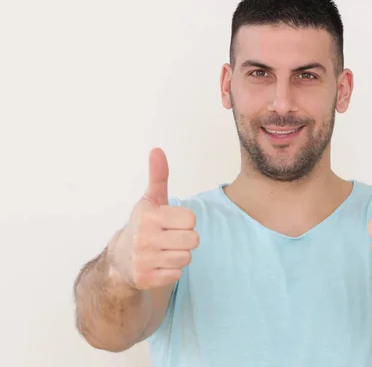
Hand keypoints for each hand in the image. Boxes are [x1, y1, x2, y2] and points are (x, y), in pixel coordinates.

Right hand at [107, 148, 198, 289]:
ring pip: (186, 258)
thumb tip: (157, 150)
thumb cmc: (142, 225)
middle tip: (169, 238)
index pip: (191, 220)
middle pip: (193, 240)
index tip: (171, 223)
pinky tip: (158, 264)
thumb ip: (158, 177)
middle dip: (184, 240)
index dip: (184, 222)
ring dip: (178, 255)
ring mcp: (144, 260)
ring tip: (163, 251)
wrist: (119, 260)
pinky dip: (171, 271)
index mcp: (149, 216)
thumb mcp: (150, 200)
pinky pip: (177, 274)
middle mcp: (144, 238)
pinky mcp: (145, 279)